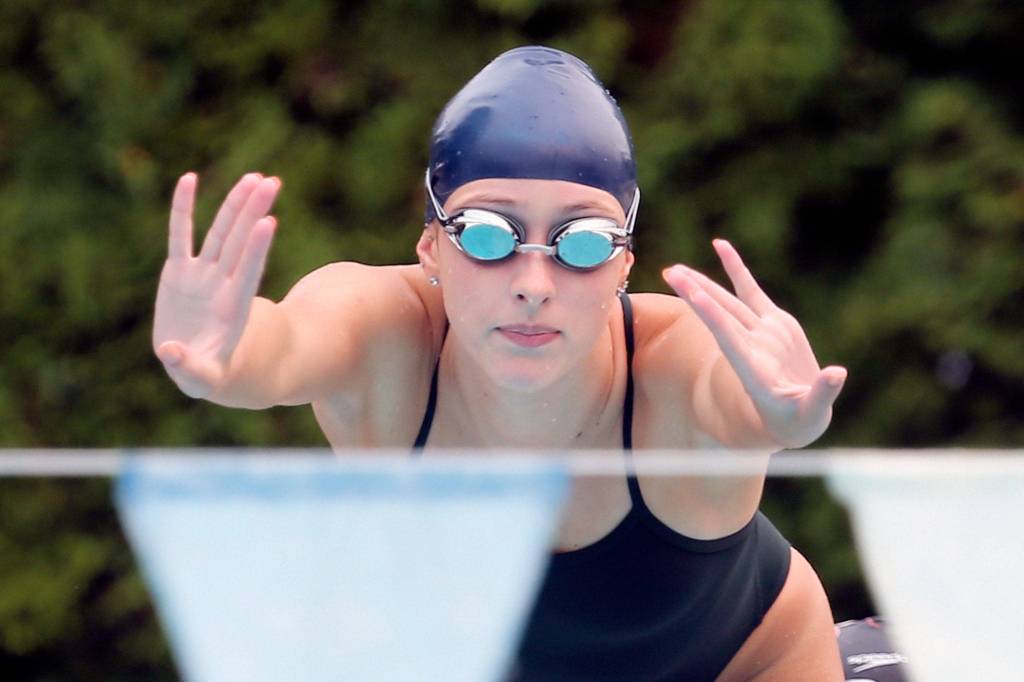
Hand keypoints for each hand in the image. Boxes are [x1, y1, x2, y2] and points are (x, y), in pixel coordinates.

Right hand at [152, 172, 280, 397]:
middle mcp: (221, 285)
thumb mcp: (204, 379)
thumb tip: (170, 352)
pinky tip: (188, 179)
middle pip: (240, 242)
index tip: (268, 222)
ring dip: (235, 205)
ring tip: (255, 177)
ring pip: (220, 232)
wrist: (200, 365)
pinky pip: (180, 235)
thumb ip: (192, 368)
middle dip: (254, 212)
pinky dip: (182, 209)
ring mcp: (202, 276)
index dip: (257, 249)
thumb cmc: (209, 375)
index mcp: (232, 309)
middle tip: (271, 182)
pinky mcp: (179, 272)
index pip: (248, 272)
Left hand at [663, 239, 846, 448]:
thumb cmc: (800, 422)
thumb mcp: (810, 414)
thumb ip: (821, 394)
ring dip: (702, 283)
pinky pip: (750, 290)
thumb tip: (836, 374)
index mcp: (754, 368)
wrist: (798, 419)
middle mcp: (752, 346)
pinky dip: (736, 269)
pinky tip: (720, 246)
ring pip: (727, 301)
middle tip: (669, 272)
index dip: (711, 316)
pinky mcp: (775, 323)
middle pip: (718, 314)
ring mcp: (762, 332)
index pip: (728, 337)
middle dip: (694, 293)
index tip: (692, 295)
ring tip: (675, 268)